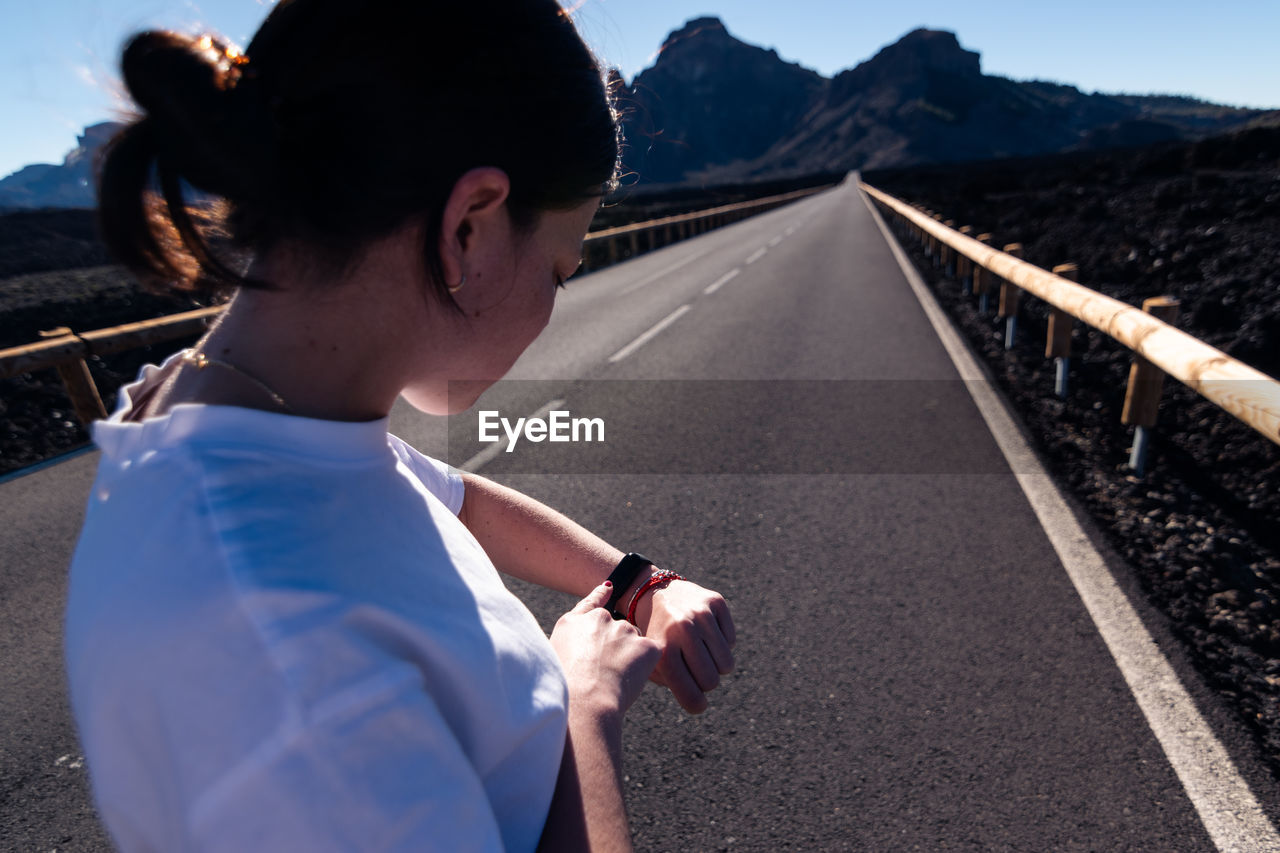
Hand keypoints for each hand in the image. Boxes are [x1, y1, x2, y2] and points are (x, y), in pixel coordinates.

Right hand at [551, 581, 660, 717]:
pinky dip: (646, 667)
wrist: (585, 700)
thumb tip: (584, 640)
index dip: (600, 595)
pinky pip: (652, 655)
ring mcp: (626, 630)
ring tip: (615, 680)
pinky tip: (631, 680)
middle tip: (605, 674)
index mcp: (575, 622)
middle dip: (617, 646)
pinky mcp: (647, 645)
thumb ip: (572, 640)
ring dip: (631, 656)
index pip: (592, 603)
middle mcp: (601, 619)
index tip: (609, 588)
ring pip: (635, 641)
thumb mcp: (554, 656)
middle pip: (617, 629)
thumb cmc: (565, 686)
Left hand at [633, 578, 735, 713]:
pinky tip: (705, 634)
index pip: (690, 694)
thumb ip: (672, 684)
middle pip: (711, 681)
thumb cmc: (656, 637)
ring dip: (716, 664)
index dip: (696, 704)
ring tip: (701, 653)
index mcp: (663, 651)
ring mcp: (701, 614)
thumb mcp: (652, 662)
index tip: (697, 703)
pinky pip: (731, 641)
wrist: (655, 593)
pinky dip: (722, 644)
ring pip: (726, 664)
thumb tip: (698, 702)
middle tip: (696, 672)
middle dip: (706, 682)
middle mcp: (682, 630)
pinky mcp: (716, 602)